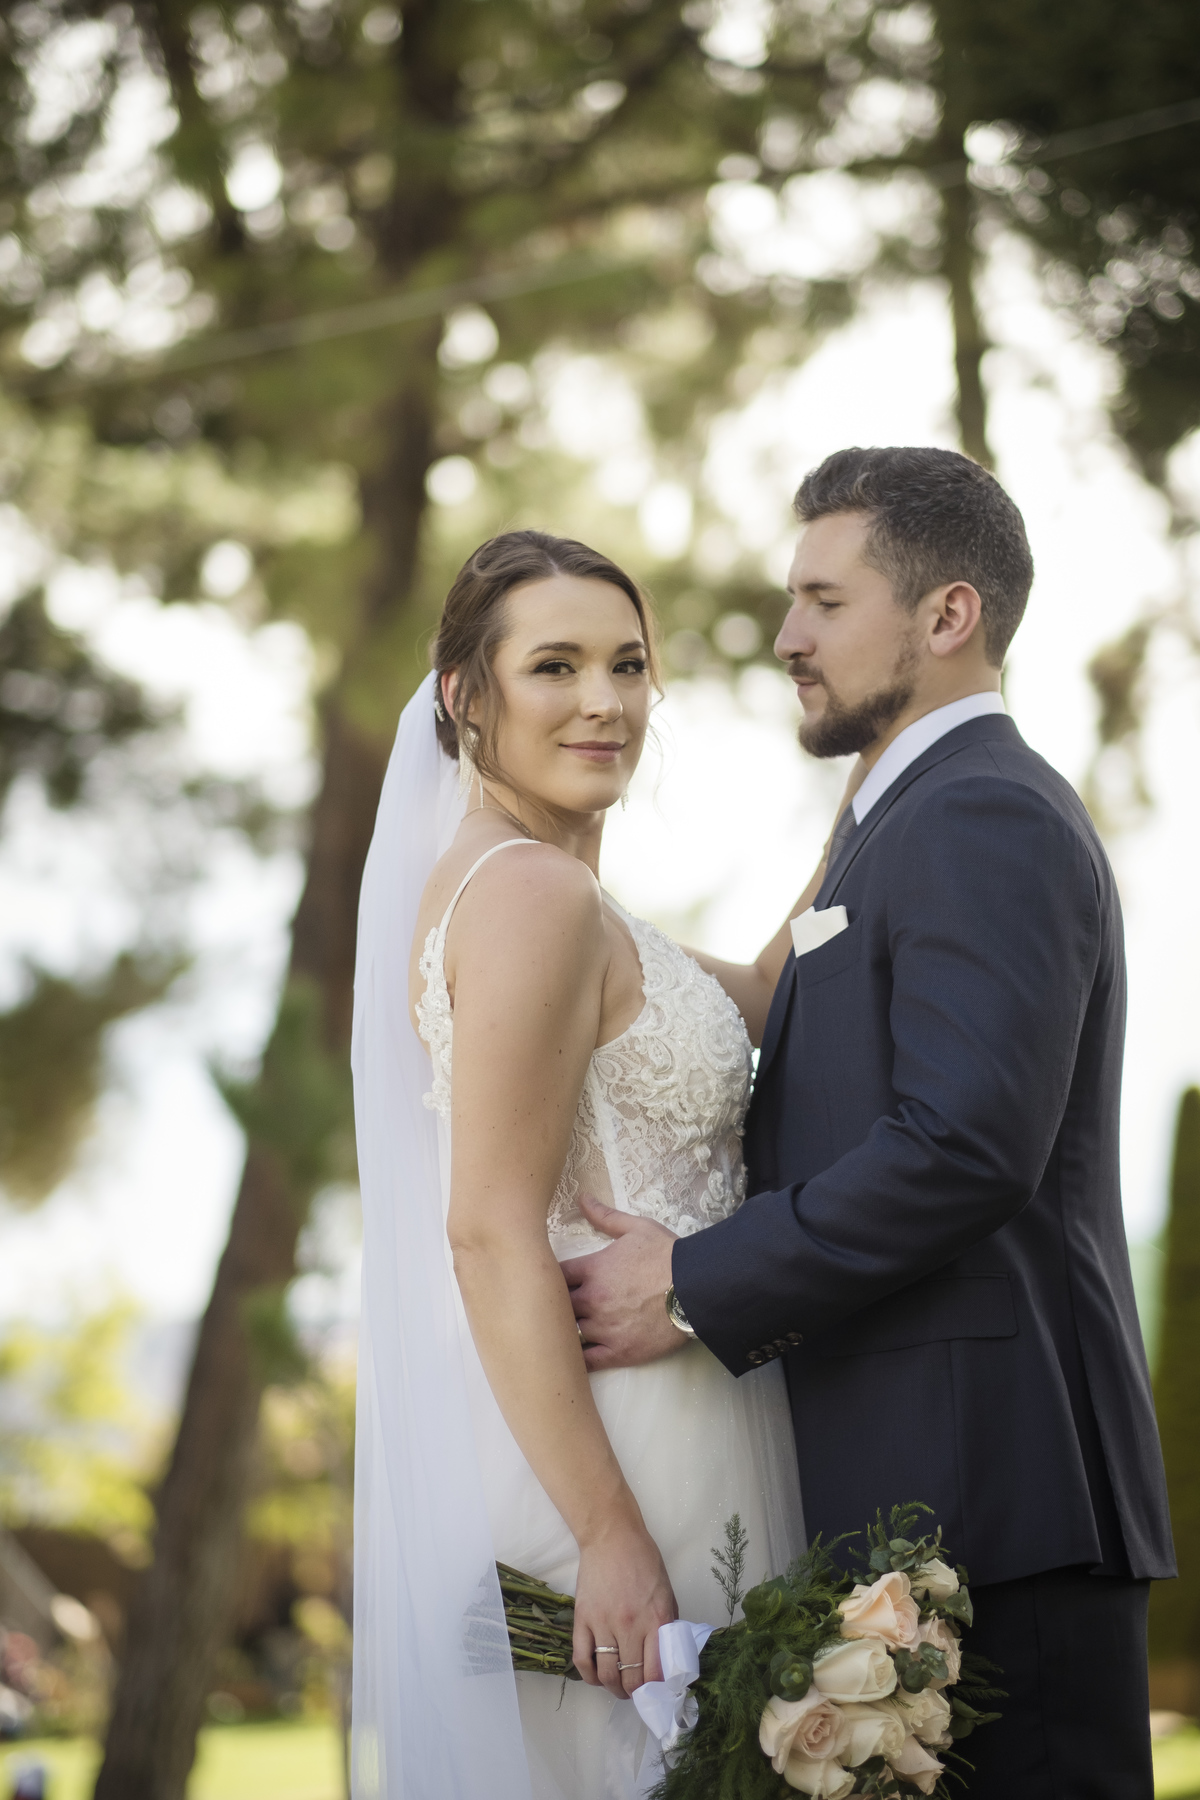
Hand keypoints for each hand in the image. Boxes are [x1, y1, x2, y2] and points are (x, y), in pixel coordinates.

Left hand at [561, 1195, 681, 1371]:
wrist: (699, 1287)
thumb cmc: (668, 1255)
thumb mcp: (637, 1228)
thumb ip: (605, 1216)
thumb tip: (582, 1198)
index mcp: (592, 1269)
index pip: (554, 1275)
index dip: (549, 1277)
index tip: (551, 1279)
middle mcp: (593, 1300)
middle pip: (555, 1306)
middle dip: (554, 1305)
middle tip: (555, 1306)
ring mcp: (605, 1329)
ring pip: (569, 1334)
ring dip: (566, 1330)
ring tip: (562, 1330)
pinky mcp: (619, 1352)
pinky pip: (587, 1361)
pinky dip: (577, 1359)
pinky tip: (573, 1356)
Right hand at [573, 1517, 676, 1696]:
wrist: (612, 1536)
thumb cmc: (643, 1561)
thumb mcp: (666, 1593)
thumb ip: (667, 1626)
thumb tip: (666, 1658)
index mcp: (657, 1619)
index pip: (656, 1673)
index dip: (656, 1690)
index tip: (656, 1692)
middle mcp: (631, 1626)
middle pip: (631, 1679)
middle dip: (634, 1694)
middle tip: (636, 1692)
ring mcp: (604, 1623)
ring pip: (607, 1674)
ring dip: (613, 1688)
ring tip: (617, 1687)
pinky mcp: (583, 1619)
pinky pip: (582, 1659)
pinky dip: (589, 1676)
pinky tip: (596, 1677)